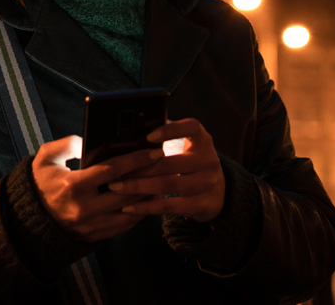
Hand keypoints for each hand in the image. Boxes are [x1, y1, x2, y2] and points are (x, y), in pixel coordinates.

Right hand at [31, 135, 162, 241]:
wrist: (30, 218)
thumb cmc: (41, 183)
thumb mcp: (45, 159)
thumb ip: (66, 144)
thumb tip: (89, 141)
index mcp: (73, 187)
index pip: (112, 171)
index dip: (135, 160)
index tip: (154, 150)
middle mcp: (84, 208)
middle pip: (127, 193)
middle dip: (149, 177)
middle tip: (165, 163)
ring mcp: (92, 225)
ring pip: (130, 212)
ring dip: (148, 196)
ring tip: (162, 179)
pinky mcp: (96, 235)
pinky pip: (125, 225)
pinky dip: (140, 212)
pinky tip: (149, 198)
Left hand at [108, 119, 225, 222]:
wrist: (219, 192)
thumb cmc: (191, 162)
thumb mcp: (187, 146)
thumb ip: (166, 136)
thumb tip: (133, 131)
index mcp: (203, 140)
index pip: (191, 128)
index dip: (170, 130)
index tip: (148, 136)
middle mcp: (208, 160)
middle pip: (171, 163)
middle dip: (140, 167)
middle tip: (115, 170)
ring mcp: (207, 183)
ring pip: (168, 185)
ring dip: (139, 187)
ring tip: (116, 187)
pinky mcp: (201, 204)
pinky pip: (170, 207)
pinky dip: (147, 206)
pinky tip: (128, 207)